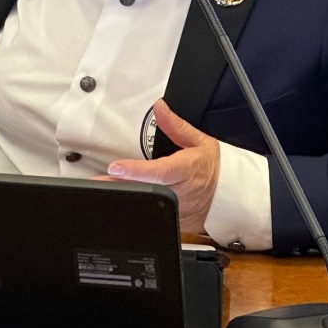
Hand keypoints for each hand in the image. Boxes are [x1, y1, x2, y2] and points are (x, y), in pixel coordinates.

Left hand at [104, 99, 220, 231]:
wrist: (231, 195)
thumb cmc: (214, 167)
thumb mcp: (200, 141)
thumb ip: (176, 126)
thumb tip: (160, 107)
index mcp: (187, 170)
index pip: (160, 172)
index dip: (137, 171)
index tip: (115, 167)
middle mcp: (181, 192)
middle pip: (147, 190)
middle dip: (121, 186)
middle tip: (96, 180)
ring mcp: (179, 210)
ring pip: (149, 206)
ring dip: (125, 199)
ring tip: (101, 190)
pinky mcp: (176, 220)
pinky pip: (154, 216)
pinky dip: (136, 210)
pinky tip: (119, 203)